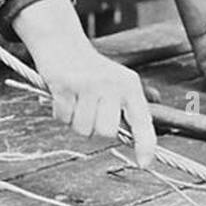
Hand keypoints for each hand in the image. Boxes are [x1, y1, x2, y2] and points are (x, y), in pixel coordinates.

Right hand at [35, 45, 157, 167]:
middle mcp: (112, 84)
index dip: (145, 145)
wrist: (63, 42)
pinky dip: (61, 114)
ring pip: (83, 129)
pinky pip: (64, 118)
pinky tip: (64, 97)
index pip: (142, 120)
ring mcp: (89, 84)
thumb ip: (125, 109)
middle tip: (89, 113)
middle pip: (107, 132)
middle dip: (95, 130)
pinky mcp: (66, 85)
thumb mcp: (117, 82)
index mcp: (130, 85)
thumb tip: (134, 141)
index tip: (144, 163)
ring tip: (76, 103)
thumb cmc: (91, 70)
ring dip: (75, 123)